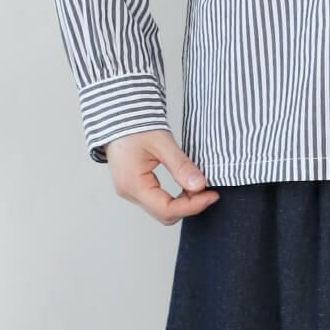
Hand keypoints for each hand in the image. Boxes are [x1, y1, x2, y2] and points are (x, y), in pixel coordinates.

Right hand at [103, 129, 220, 224]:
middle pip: (164, 213)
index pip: (166, 209)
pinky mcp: (134, 186)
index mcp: (133, 185)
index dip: (192, 206)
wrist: (118, 116)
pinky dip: (174, 198)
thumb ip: (181, 165)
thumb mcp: (162, 143)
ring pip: (161, 209)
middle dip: (189, 206)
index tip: (211, 196)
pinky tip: (186, 187)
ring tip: (200, 188)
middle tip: (209, 192)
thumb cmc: (134, 125)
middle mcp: (130, 192)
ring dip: (182, 203)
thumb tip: (199, 185)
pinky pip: (156, 201)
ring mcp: (130, 190)